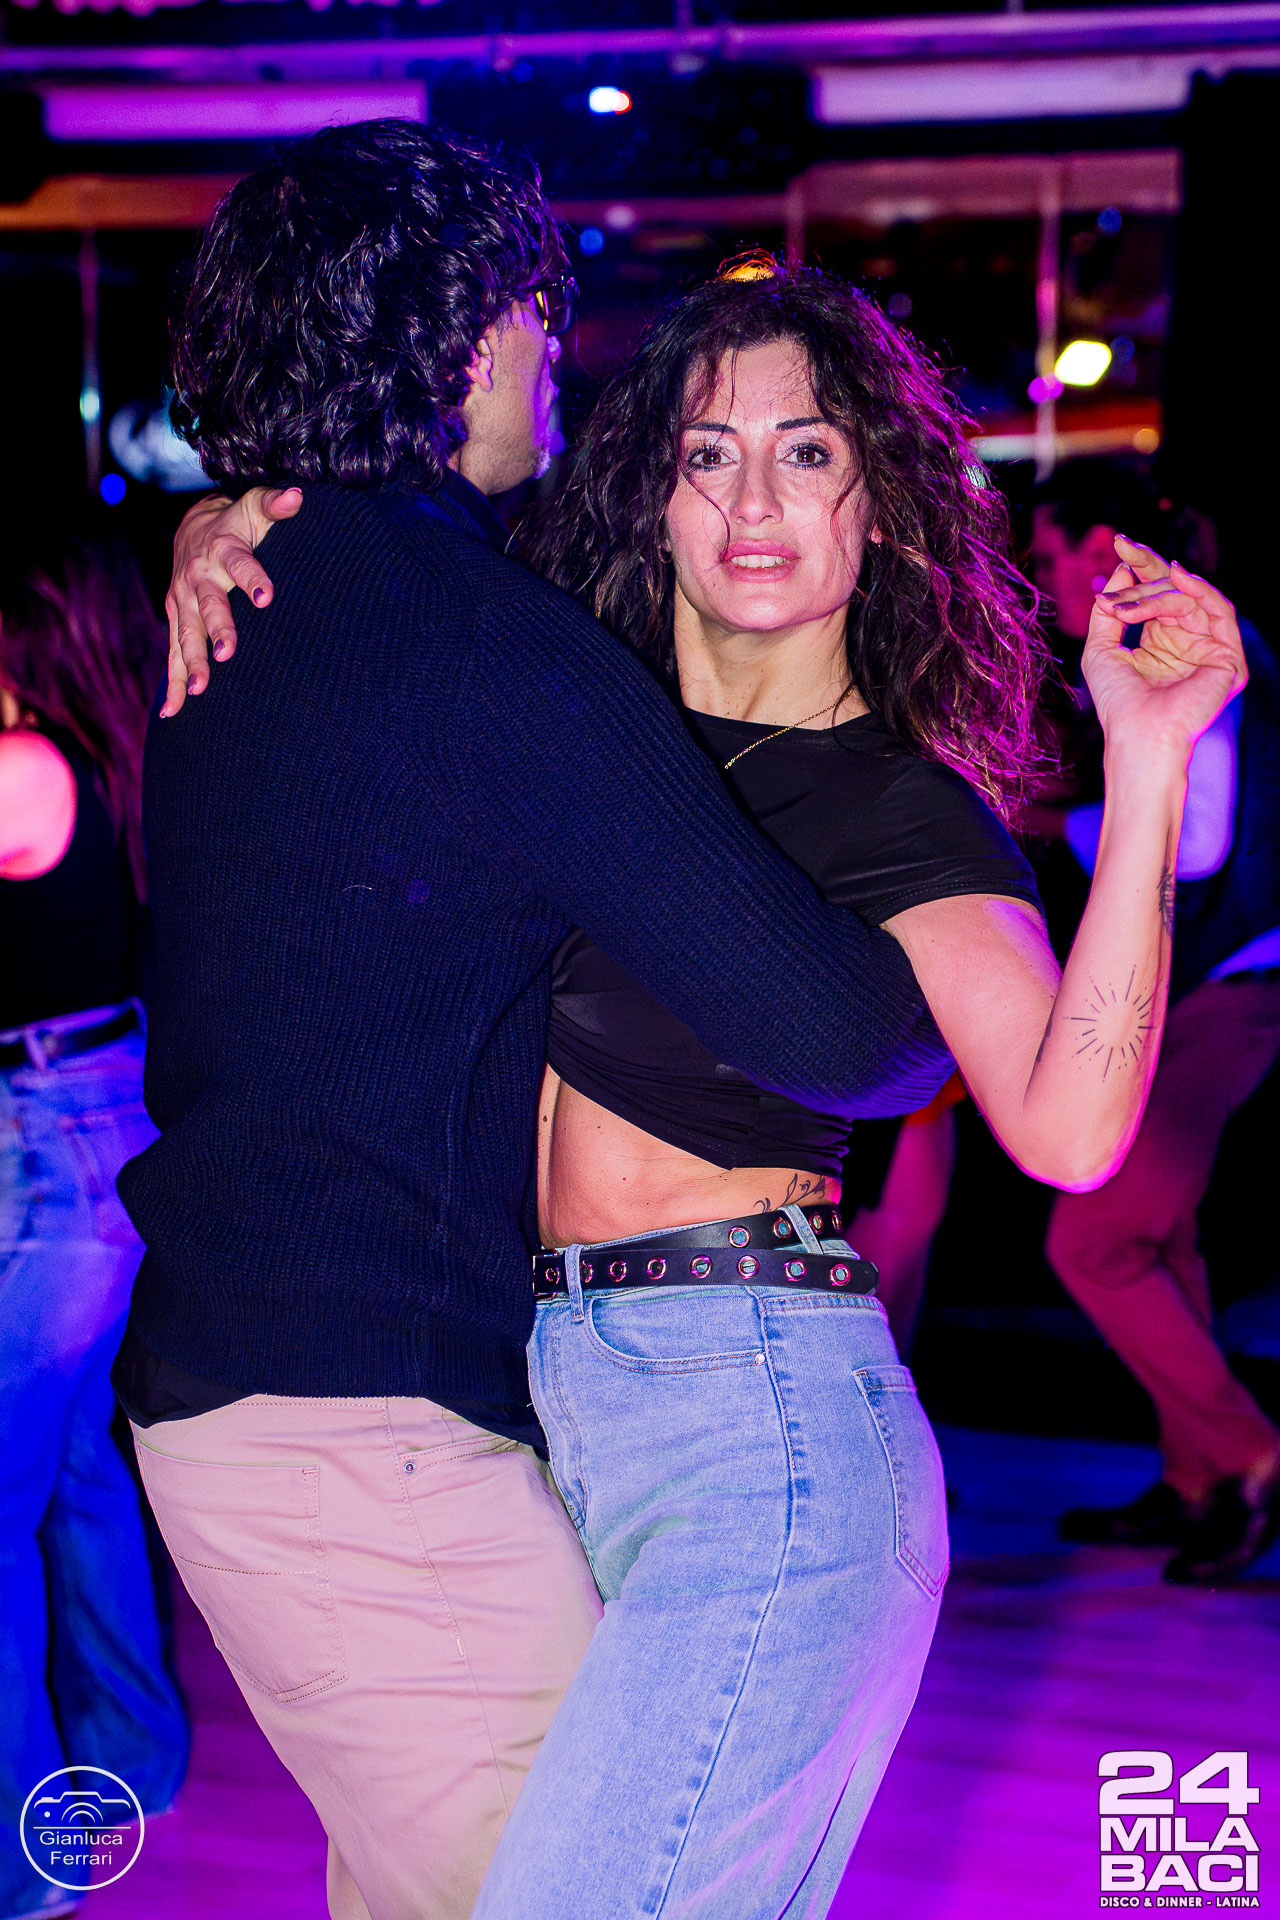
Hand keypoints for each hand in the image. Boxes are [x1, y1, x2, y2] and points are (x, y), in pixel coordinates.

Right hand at [160, 486, 301, 715]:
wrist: (193, 527)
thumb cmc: (237, 522)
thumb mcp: (254, 506)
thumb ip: (275, 504)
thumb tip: (297, 496)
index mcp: (222, 550)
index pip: (241, 564)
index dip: (253, 579)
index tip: (266, 597)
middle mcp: (197, 577)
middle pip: (207, 607)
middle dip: (216, 630)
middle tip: (227, 654)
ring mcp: (181, 600)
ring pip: (185, 635)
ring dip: (191, 663)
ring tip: (200, 690)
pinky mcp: (175, 618)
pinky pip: (172, 654)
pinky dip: (172, 683)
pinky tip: (173, 711)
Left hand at [1083, 535, 1246, 758]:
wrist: (1138, 734)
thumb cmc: (1118, 702)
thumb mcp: (1100, 648)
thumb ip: (1110, 611)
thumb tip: (1120, 568)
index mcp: (1162, 642)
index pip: (1155, 596)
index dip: (1140, 568)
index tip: (1119, 543)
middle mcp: (1189, 643)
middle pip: (1175, 591)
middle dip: (1148, 567)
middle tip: (1123, 548)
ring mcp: (1211, 650)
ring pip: (1190, 600)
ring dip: (1156, 593)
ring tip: (1127, 603)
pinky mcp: (1228, 659)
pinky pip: (1220, 612)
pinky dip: (1199, 590)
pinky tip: (1175, 576)